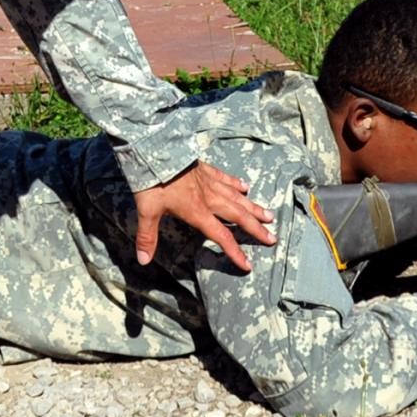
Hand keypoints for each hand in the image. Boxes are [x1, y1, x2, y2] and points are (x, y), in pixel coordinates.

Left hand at [133, 161, 275, 272]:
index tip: (248, 265)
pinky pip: (225, 178)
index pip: (222, 236)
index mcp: (198, 211)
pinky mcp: (206, 168)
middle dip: (255, 229)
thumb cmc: (152, 182)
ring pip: (237, 197)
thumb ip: (148, 236)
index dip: (235, 252)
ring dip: (253, 208)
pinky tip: (245, 186)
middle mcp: (209, 198)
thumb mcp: (147, 210)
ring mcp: (210, 182)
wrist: (155, 150)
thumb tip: (143, 261)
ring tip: (269, 216)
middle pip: (238, 216)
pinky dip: (236, 183)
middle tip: (272, 238)